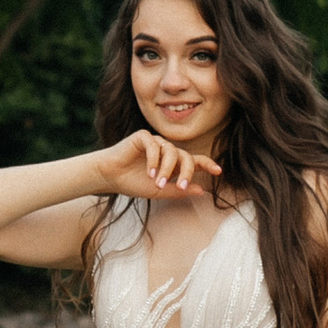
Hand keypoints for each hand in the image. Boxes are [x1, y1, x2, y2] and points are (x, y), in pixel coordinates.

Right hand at [95, 129, 221, 204]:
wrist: (109, 177)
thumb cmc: (132, 183)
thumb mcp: (159, 191)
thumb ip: (179, 190)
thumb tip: (202, 191)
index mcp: (172, 163)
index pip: (194, 161)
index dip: (207, 164)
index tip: (218, 171)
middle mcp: (166, 151)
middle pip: (186, 156)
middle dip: (186, 171)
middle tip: (181, 186)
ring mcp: (156, 142)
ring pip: (171, 151)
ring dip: (166, 169)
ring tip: (157, 182)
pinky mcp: (143, 136)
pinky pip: (155, 145)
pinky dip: (154, 159)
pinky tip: (149, 172)